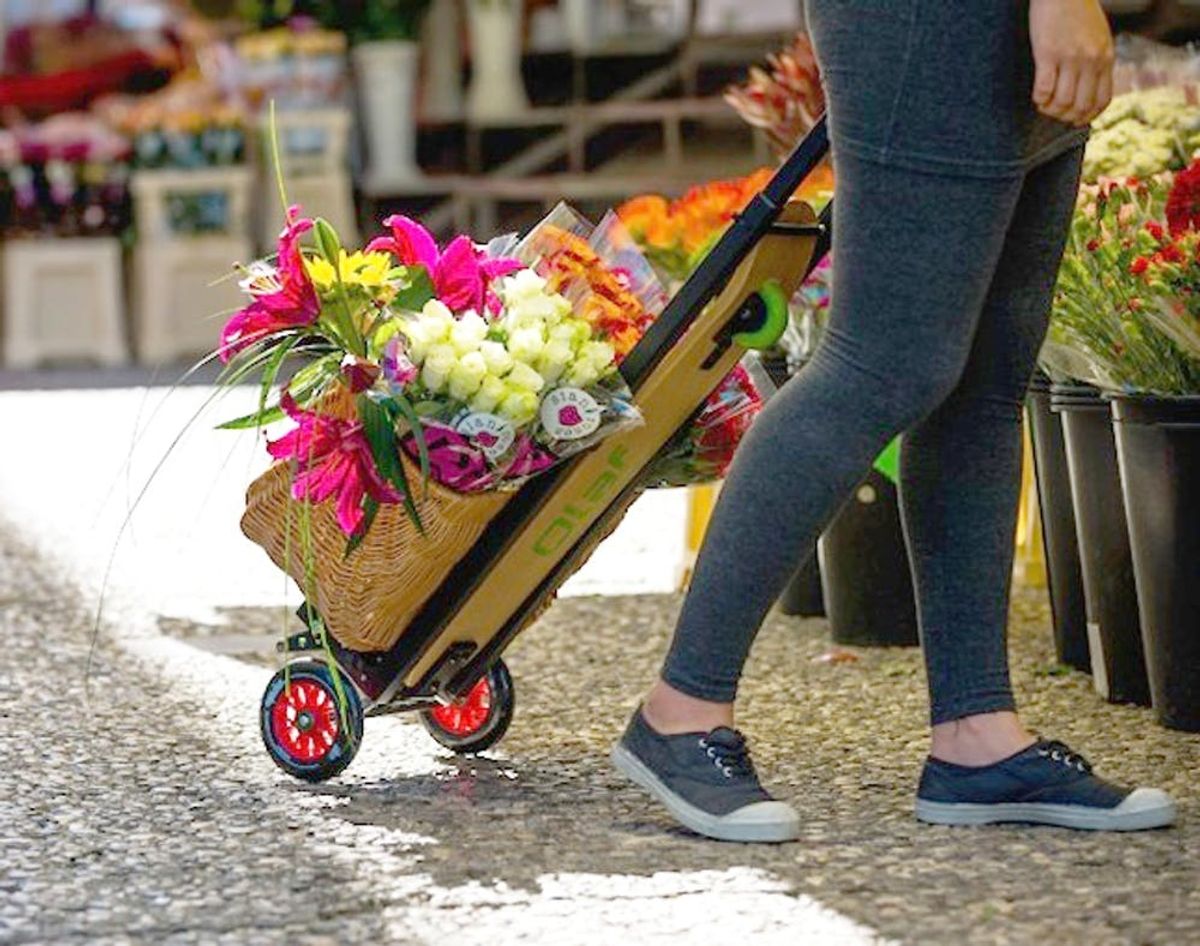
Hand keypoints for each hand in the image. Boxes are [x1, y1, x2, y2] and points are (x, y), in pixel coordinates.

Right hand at [1029, 0, 1114, 126]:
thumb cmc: (1078, 13)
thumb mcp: (1099, 37)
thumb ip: (1098, 61)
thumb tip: (1091, 86)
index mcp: (1105, 58)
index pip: (1101, 100)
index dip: (1087, 117)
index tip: (1074, 120)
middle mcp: (1090, 61)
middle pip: (1081, 106)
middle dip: (1066, 117)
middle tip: (1054, 113)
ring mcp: (1070, 58)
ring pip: (1062, 102)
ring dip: (1050, 110)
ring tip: (1043, 104)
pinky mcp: (1047, 54)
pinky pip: (1043, 90)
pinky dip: (1038, 99)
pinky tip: (1036, 95)